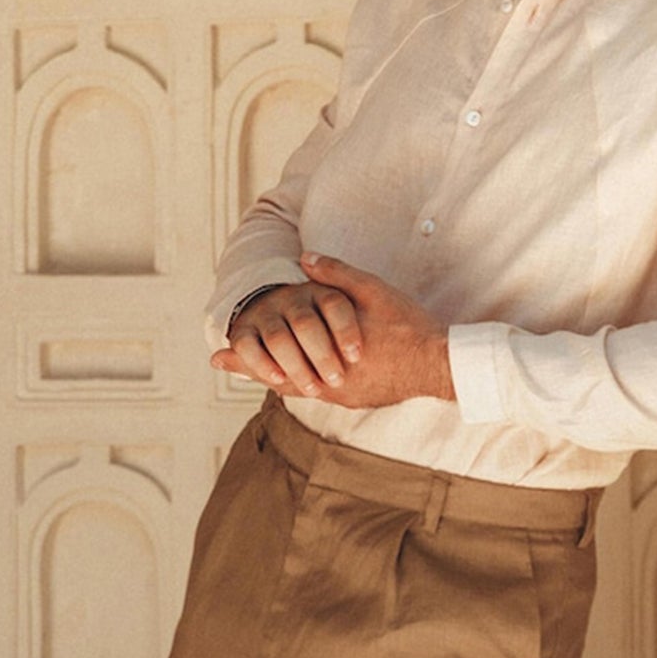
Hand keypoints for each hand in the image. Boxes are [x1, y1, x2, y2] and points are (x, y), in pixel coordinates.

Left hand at [211, 252, 453, 408]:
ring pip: (298, 389)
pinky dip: (301, 386)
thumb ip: (336, 274)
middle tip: (221, 363)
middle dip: (251, 369)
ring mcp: (341, 395)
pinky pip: (318, 395)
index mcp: (326, 353)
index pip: (275, 357)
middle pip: (280, 379)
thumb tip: (304, 257)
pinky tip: (293, 380)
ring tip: (250, 372)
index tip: (216, 354)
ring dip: (275, 379)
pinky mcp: (354, 400)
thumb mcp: (372, 291)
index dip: (245, 356)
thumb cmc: (407, 325)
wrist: (439, 364)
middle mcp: (329, 381)